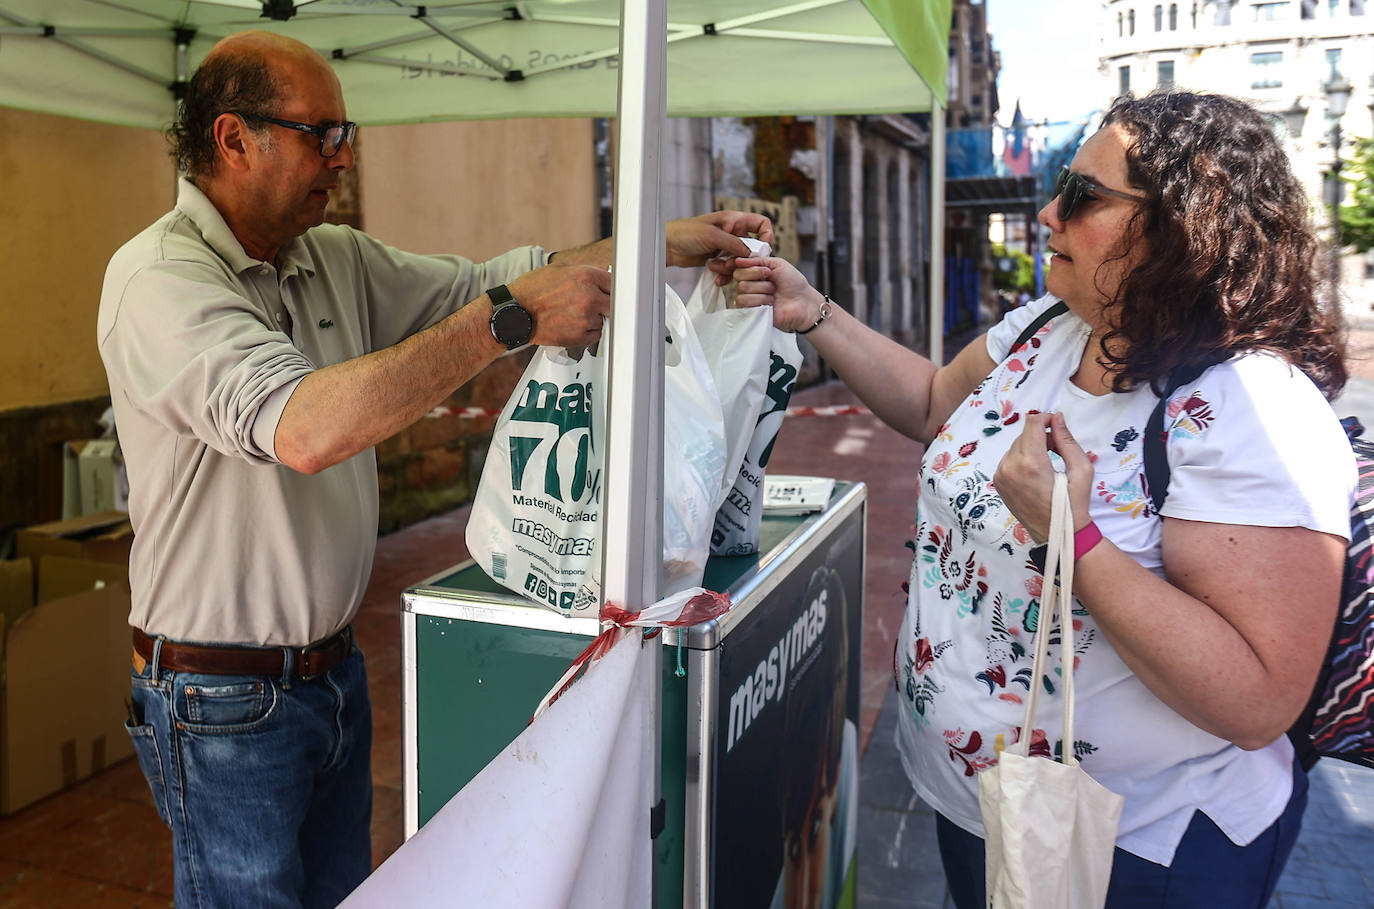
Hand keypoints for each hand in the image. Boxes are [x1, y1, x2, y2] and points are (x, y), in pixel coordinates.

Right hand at [507, 264, 611, 347]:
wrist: (515, 312)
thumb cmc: (533, 290)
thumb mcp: (560, 270)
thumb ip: (585, 274)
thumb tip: (603, 280)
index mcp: (586, 276)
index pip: (614, 282)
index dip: (610, 288)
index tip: (609, 291)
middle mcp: (589, 297)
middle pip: (614, 304)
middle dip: (606, 304)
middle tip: (595, 304)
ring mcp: (586, 318)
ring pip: (604, 320)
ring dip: (595, 318)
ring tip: (573, 314)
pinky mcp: (580, 336)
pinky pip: (595, 335)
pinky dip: (587, 331)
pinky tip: (571, 324)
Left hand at [665, 211, 773, 268]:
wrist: (667, 246)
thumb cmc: (685, 232)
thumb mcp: (713, 236)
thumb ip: (734, 244)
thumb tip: (752, 254)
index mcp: (733, 220)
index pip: (760, 223)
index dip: (766, 234)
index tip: (763, 248)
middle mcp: (732, 233)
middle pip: (752, 247)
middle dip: (745, 259)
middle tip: (733, 264)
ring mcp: (725, 247)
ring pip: (740, 261)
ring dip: (732, 268)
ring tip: (718, 268)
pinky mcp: (718, 259)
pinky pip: (729, 270)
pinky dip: (725, 275)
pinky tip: (717, 278)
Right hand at [729, 255, 828, 332]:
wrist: (803, 302)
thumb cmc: (794, 284)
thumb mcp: (778, 263)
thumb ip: (758, 260)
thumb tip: (739, 260)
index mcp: (756, 273)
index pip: (739, 266)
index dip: (751, 267)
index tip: (766, 270)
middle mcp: (751, 284)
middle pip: (738, 276)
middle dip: (758, 276)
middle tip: (772, 281)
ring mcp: (750, 298)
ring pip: (741, 288)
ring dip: (761, 289)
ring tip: (773, 293)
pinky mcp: (751, 311)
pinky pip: (742, 302)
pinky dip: (760, 300)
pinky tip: (770, 302)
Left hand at [993, 412, 1093, 542]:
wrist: (1057, 534)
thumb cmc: (1074, 504)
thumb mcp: (1081, 470)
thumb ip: (1067, 440)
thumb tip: (1056, 417)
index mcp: (1031, 463)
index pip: (1032, 424)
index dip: (1046, 419)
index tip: (1057, 425)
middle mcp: (1010, 467)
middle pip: (1024, 434)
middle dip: (1041, 435)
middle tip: (1059, 449)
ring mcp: (1001, 476)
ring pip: (1015, 446)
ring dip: (1031, 447)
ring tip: (1049, 462)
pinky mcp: (998, 483)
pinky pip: (1009, 459)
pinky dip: (1022, 459)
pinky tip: (1036, 473)